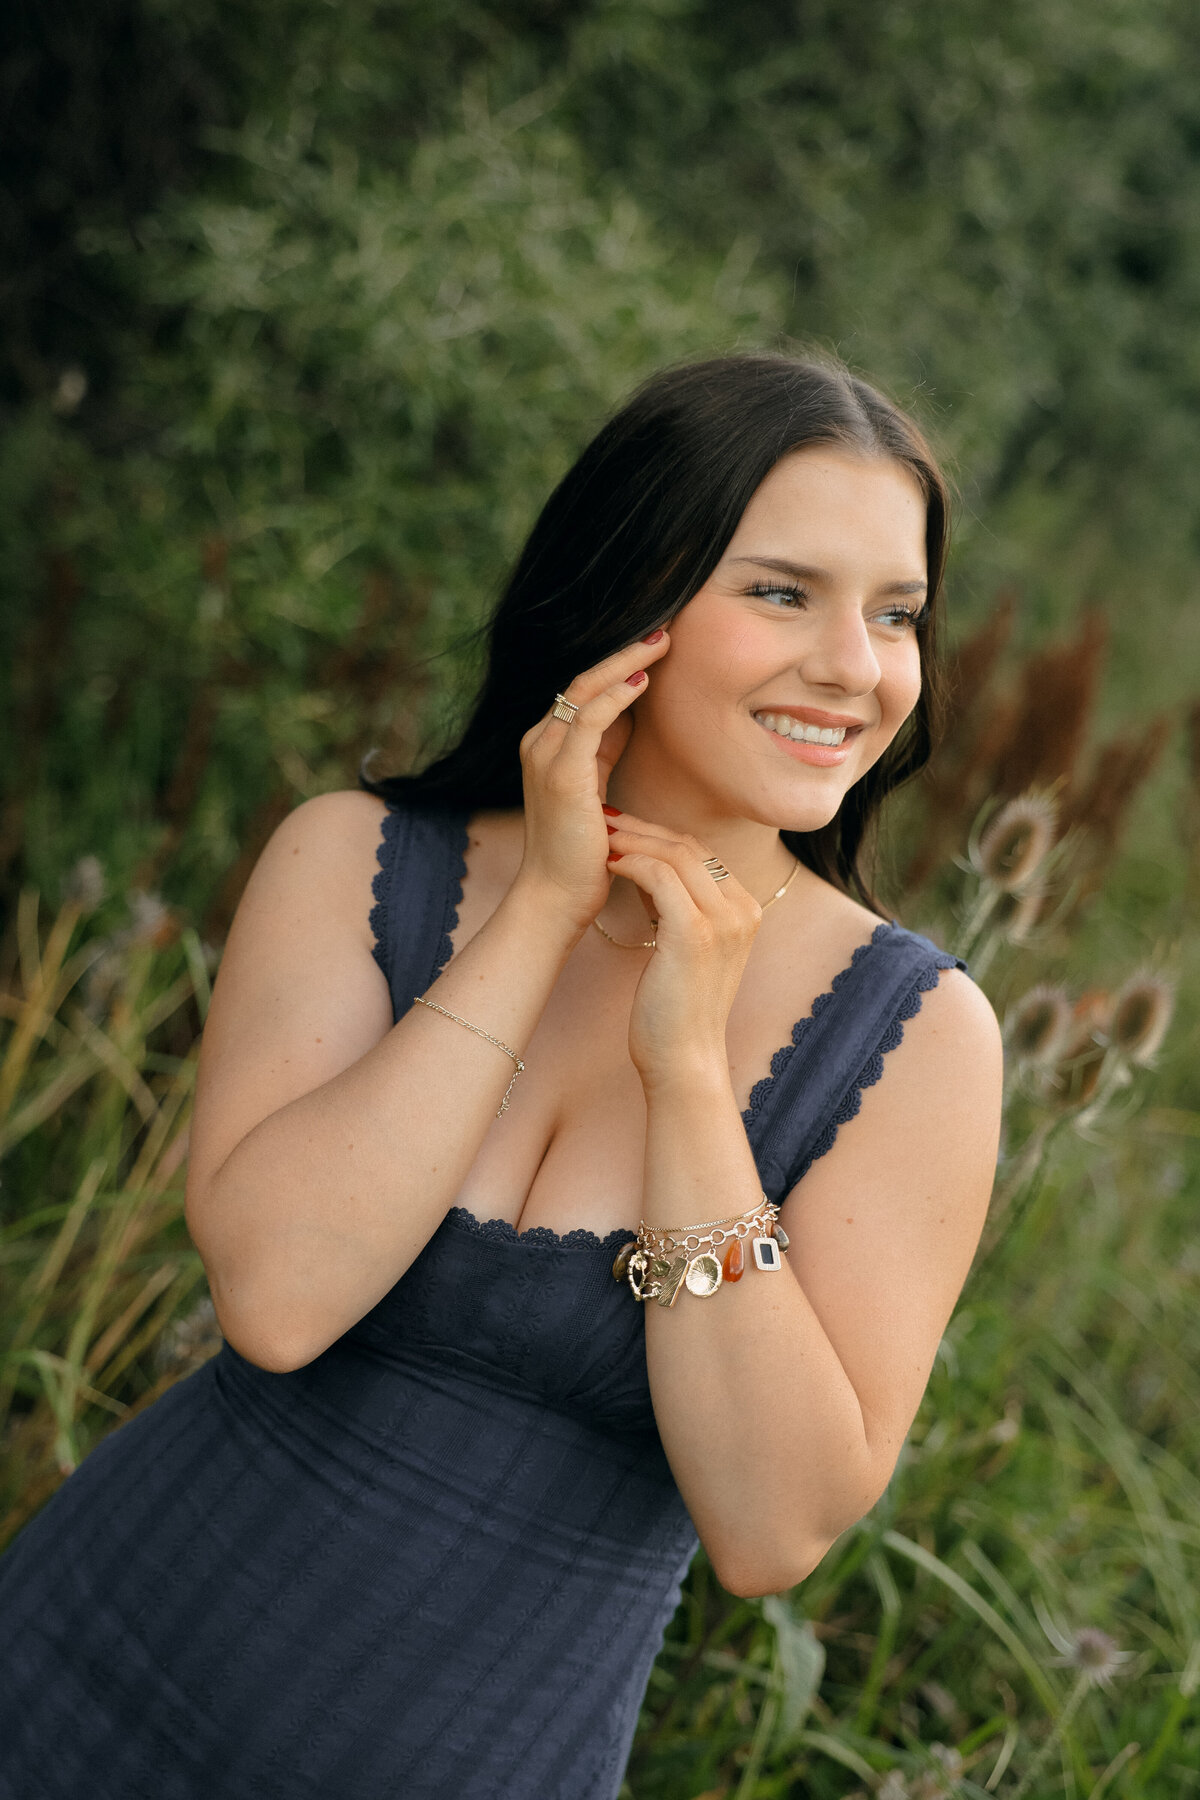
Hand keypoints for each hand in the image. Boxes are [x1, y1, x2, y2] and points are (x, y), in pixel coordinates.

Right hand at [514, 631, 671, 930]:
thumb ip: (605, 750)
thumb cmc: (582, 852)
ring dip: (626, 661)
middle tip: (665, 629)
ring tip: (662, 641)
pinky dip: (617, 695)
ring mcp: (545, 755)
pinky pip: (588, 718)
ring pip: (585, 689)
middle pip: (583, 679)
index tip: (658, 646)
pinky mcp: (560, 773)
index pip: (585, 690)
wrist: (555, 896)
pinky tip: (644, 679)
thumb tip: (630, 714)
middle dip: (626, 651)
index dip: (621, 665)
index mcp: (548, 745)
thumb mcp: (595, 788)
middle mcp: (539, 742)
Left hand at [602, 812, 763, 1086]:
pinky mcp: (696, 934)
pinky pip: (660, 877)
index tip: (624, 826)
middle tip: (605, 819)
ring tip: (600, 837)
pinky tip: (608, 864)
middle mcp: (743, 910)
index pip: (703, 852)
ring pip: (675, 855)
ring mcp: (724, 921)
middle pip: (690, 846)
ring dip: (632, 840)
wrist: (684, 1058)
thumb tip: (648, 870)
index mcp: (746, 910)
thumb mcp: (687, 948)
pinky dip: (631, 863)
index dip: (660, 833)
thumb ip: (679, 908)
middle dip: (643, 828)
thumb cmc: (675, 1008)